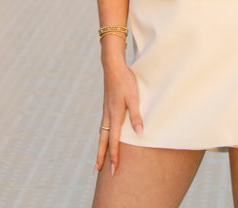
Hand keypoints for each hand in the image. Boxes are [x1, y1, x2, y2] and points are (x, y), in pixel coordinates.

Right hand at [94, 60, 142, 175]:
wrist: (113, 66)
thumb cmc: (126, 80)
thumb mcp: (134, 97)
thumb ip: (136, 116)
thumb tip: (140, 134)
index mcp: (115, 115)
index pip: (114, 141)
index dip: (114, 156)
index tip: (113, 170)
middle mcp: (108, 115)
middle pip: (103, 141)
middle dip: (101, 156)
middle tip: (97, 171)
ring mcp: (105, 110)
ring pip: (101, 134)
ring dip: (100, 147)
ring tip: (98, 158)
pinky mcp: (106, 106)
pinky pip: (103, 126)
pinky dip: (102, 136)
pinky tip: (104, 137)